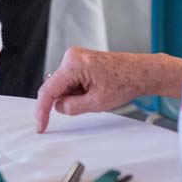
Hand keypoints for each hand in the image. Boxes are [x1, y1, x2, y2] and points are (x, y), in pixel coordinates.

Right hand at [35, 48, 172, 132]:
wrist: (140, 72)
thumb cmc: (124, 82)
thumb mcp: (96, 103)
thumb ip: (71, 107)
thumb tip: (58, 107)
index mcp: (73, 64)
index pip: (48, 90)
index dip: (42, 110)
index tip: (40, 125)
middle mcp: (72, 57)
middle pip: (56, 87)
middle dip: (66, 100)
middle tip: (88, 103)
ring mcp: (76, 57)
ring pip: (63, 85)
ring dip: (74, 95)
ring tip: (96, 94)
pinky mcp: (80, 61)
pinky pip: (70, 80)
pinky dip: (78, 90)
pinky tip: (94, 89)